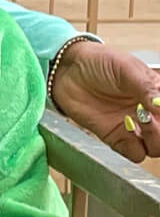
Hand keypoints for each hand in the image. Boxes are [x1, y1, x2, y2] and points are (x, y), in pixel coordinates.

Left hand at [52, 40, 159, 161]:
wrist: (66, 69)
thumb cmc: (98, 62)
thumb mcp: (127, 69)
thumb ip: (146, 88)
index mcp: (157, 94)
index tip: (159, 109)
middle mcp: (149, 113)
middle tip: (151, 116)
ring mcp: (133, 127)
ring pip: (156, 148)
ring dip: (155, 139)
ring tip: (142, 120)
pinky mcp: (115, 137)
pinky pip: (134, 154)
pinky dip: (135, 149)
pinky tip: (125, 128)